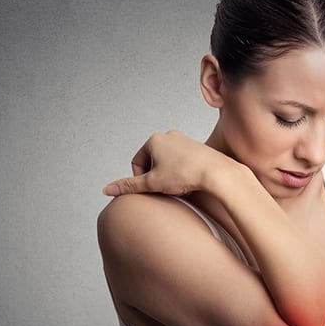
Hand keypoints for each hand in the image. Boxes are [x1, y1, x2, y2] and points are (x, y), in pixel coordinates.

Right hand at [102, 130, 229, 196]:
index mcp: (154, 140)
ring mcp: (183, 140)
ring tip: (180, 184)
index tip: (154, 188)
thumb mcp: (153, 183)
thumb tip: (107, 190)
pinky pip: (181, 162)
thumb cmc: (186, 174)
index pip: (136, 163)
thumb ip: (129, 186)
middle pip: (152, 162)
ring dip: (169, 175)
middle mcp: (168, 135)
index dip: (141, 180)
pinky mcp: (196, 147)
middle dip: (156, 177)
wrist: (217, 172)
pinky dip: (181, 172)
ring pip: (167, 163)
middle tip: (168, 188)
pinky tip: (190, 180)